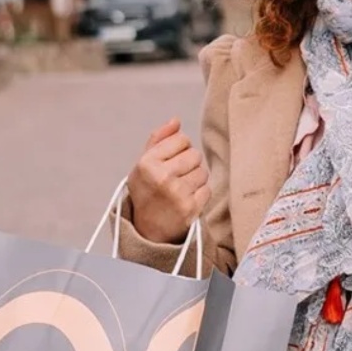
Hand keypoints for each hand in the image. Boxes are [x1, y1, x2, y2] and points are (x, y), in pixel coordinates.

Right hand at [128, 118, 210, 244]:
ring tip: (180, 188)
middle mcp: (161, 177)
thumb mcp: (144, 164)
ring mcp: (177, 193)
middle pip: (195, 154)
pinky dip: (200, 194)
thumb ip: (159, 140)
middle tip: (176, 176)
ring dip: (195, 179)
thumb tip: (176, 121)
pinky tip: (186, 199)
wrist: (148, 230)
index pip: (181, 139)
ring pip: (203, 172)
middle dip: (188, 164)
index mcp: (147, 163)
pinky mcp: (191, 208)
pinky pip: (207, 189)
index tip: (170, 160)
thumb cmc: (147, 192)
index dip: (179, 149)